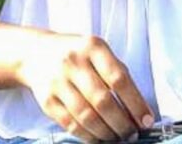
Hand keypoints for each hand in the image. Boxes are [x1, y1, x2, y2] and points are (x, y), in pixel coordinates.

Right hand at [17, 31, 154, 142]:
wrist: (35, 52)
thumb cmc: (76, 53)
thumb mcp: (97, 50)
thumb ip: (116, 72)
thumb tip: (138, 107)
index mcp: (93, 46)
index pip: (118, 78)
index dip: (135, 103)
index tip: (146, 120)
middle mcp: (74, 62)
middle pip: (102, 100)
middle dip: (122, 122)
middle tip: (132, 134)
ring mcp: (58, 81)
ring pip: (86, 116)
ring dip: (106, 132)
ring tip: (117, 138)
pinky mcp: (47, 100)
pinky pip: (70, 124)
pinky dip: (87, 136)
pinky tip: (98, 138)